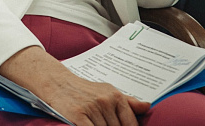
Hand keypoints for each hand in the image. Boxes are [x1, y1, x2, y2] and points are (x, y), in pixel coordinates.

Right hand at [0, 46, 148, 125]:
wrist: (57, 83)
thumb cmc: (83, 90)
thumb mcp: (107, 91)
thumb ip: (128, 102)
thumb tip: (147, 106)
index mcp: (116, 96)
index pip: (130, 124)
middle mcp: (106, 101)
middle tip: (104, 124)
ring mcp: (92, 108)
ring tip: (95, 123)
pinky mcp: (79, 115)